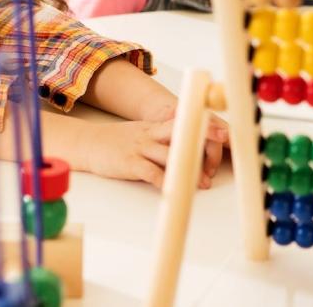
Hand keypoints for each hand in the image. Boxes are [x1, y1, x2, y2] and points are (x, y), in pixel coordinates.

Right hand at [75, 115, 227, 189]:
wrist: (88, 143)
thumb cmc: (117, 141)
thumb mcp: (142, 132)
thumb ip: (162, 135)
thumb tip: (186, 143)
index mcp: (155, 126)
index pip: (184, 122)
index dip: (204, 125)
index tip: (224, 129)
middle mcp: (151, 134)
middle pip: (182, 132)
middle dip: (204, 136)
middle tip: (224, 143)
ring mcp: (141, 148)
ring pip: (170, 155)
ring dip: (188, 169)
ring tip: (203, 183)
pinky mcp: (130, 164)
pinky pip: (151, 173)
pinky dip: (164, 182)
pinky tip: (175, 190)